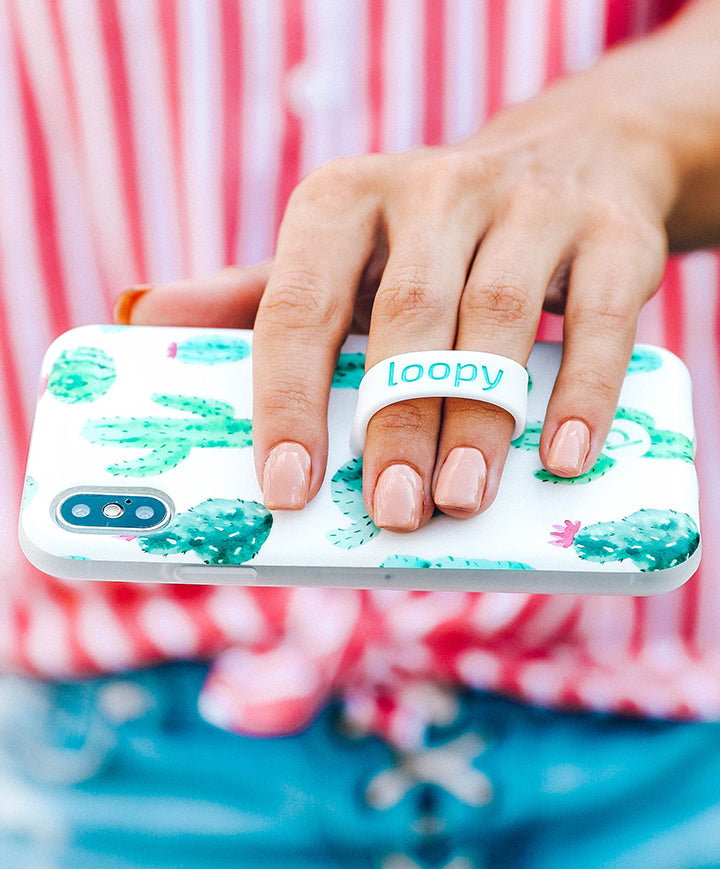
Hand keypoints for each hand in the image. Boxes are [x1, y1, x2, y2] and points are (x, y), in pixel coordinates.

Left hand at [249, 79, 671, 529]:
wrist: (567, 160)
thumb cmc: (427, 239)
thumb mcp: (339, 254)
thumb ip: (254, 296)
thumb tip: (141, 318)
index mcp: (345, 200)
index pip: (298, 304)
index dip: (287, 401)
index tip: (287, 489)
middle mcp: (434, 188)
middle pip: (405, 316)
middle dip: (395, 423)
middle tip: (392, 513)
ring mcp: (529, 204)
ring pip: (497, 315)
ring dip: (478, 419)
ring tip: (460, 501)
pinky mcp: (611, 232)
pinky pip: (599, 316)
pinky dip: (582, 391)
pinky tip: (562, 456)